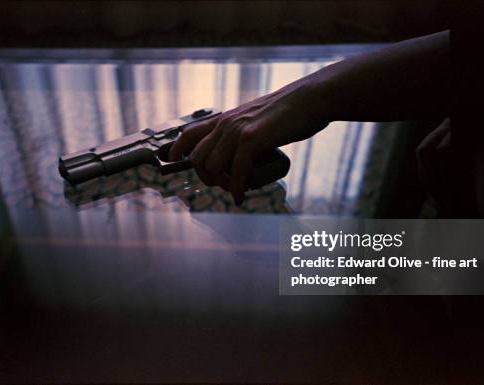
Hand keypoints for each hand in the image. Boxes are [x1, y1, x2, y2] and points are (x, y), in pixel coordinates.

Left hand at [169, 76, 330, 203]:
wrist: (311, 99)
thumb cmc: (289, 112)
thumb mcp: (258, 118)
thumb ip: (245, 132)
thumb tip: (242, 152)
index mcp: (226, 118)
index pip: (190, 133)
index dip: (178, 149)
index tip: (173, 161)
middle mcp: (226, 123)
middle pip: (198, 158)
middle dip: (206, 178)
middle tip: (224, 185)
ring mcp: (238, 131)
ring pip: (212, 167)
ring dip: (221, 185)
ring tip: (236, 189)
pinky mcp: (253, 139)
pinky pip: (235, 172)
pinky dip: (235, 189)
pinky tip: (240, 197)